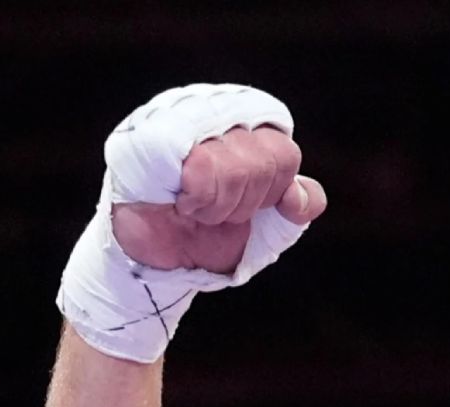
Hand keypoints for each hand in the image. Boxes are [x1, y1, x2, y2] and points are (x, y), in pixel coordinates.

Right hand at [111, 126, 326, 273]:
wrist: (160, 259)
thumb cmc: (210, 230)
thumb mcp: (270, 221)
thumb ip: (300, 203)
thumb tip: (300, 198)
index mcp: (244, 117)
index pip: (284, 151)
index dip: (272, 190)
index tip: (247, 203)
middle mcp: (212, 106)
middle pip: (268, 158)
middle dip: (246, 201)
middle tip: (215, 208)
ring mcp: (177, 114)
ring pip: (237, 165)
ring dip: (220, 205)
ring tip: (194, 206)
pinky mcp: (149, 134)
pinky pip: (203, 166)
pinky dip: (199, 200)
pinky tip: (178, 202)